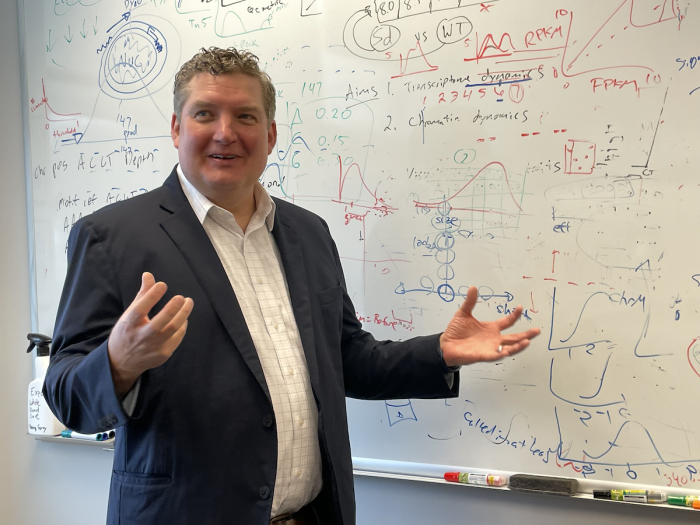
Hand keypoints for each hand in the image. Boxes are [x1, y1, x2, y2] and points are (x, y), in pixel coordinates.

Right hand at [108, 272, 193, 396]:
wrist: (122, 362)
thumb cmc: (128, 331)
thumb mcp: (129, 314)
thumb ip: (142, 295)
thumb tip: (148, 274)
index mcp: (129, 324)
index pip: (140, 309)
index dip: (151, 296)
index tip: (162, 285)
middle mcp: (140, 337)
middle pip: (159, 323)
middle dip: (172, 308)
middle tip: (182, 297)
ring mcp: (152, 347)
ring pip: (173, 330)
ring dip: (183, 314)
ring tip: (188, 302)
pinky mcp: (163, 354)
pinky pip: (177, 337)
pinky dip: (182, 325)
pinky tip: (183, 317)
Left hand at [439, 286, 539, 366]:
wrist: (446, 345)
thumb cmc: (456, 331)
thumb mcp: (463, 313)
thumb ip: (470, 302)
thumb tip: (473, 287)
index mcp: (491, 328)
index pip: (507, 322)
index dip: (514, 315)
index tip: (520, 307)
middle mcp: (494, 339)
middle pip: (514, 337)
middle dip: (526, 334)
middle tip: (537, 330)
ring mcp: (490, 348)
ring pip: (508, 348)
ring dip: (518, 346)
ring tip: (527, 341)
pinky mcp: (483, 356)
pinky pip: (494, 356)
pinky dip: (501, 354)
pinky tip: (507, 351)